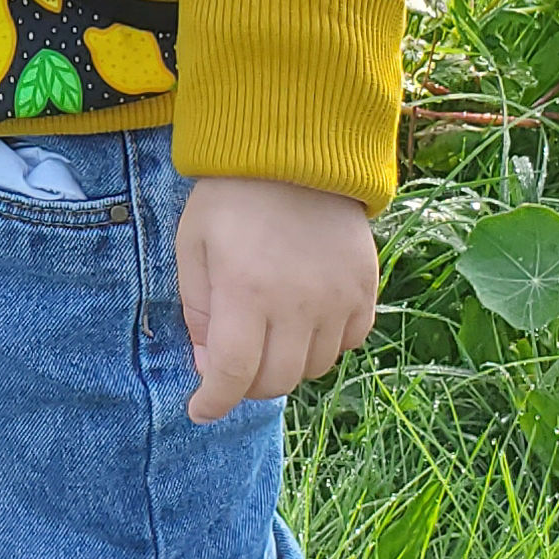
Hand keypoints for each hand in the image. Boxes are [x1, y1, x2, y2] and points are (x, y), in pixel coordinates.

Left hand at [176, 176, 377, 423]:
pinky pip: (350, 341)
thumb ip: (198, 312)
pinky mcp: (365, 287)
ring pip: (315, 367)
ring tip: (268, 335)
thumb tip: (209, 366)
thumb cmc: (231, 196)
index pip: (234, 374)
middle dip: (247, 385)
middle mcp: (298, 303)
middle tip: (232, 365)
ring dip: (286, 364)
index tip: (201, 410)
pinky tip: (304, 320)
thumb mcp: (193, 247)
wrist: (294, 148)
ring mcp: (338, 297)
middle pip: (277, 380)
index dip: (214, 402)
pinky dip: (325, 344)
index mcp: (247, 291)